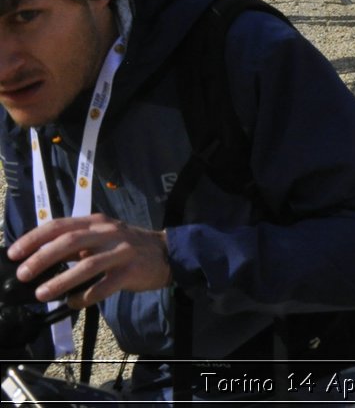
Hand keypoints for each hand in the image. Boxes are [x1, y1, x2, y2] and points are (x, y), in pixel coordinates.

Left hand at [9, 215, 171, 307]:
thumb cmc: (128, 247)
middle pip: (69, 242)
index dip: (34, 238)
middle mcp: (108, 233)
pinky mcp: (131, 271)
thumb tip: (38, 260)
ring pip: (86, 265)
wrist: (168, 253)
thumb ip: (75, 245)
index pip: (59, 226)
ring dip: (60, 281)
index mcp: (96, 222)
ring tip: (41, 294)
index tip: (14, 253)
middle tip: (23, 275)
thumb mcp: (102, 237)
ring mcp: (121, 251)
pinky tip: (73, 303)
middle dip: (41, 258)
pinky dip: (85, 297)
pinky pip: (104, 286)